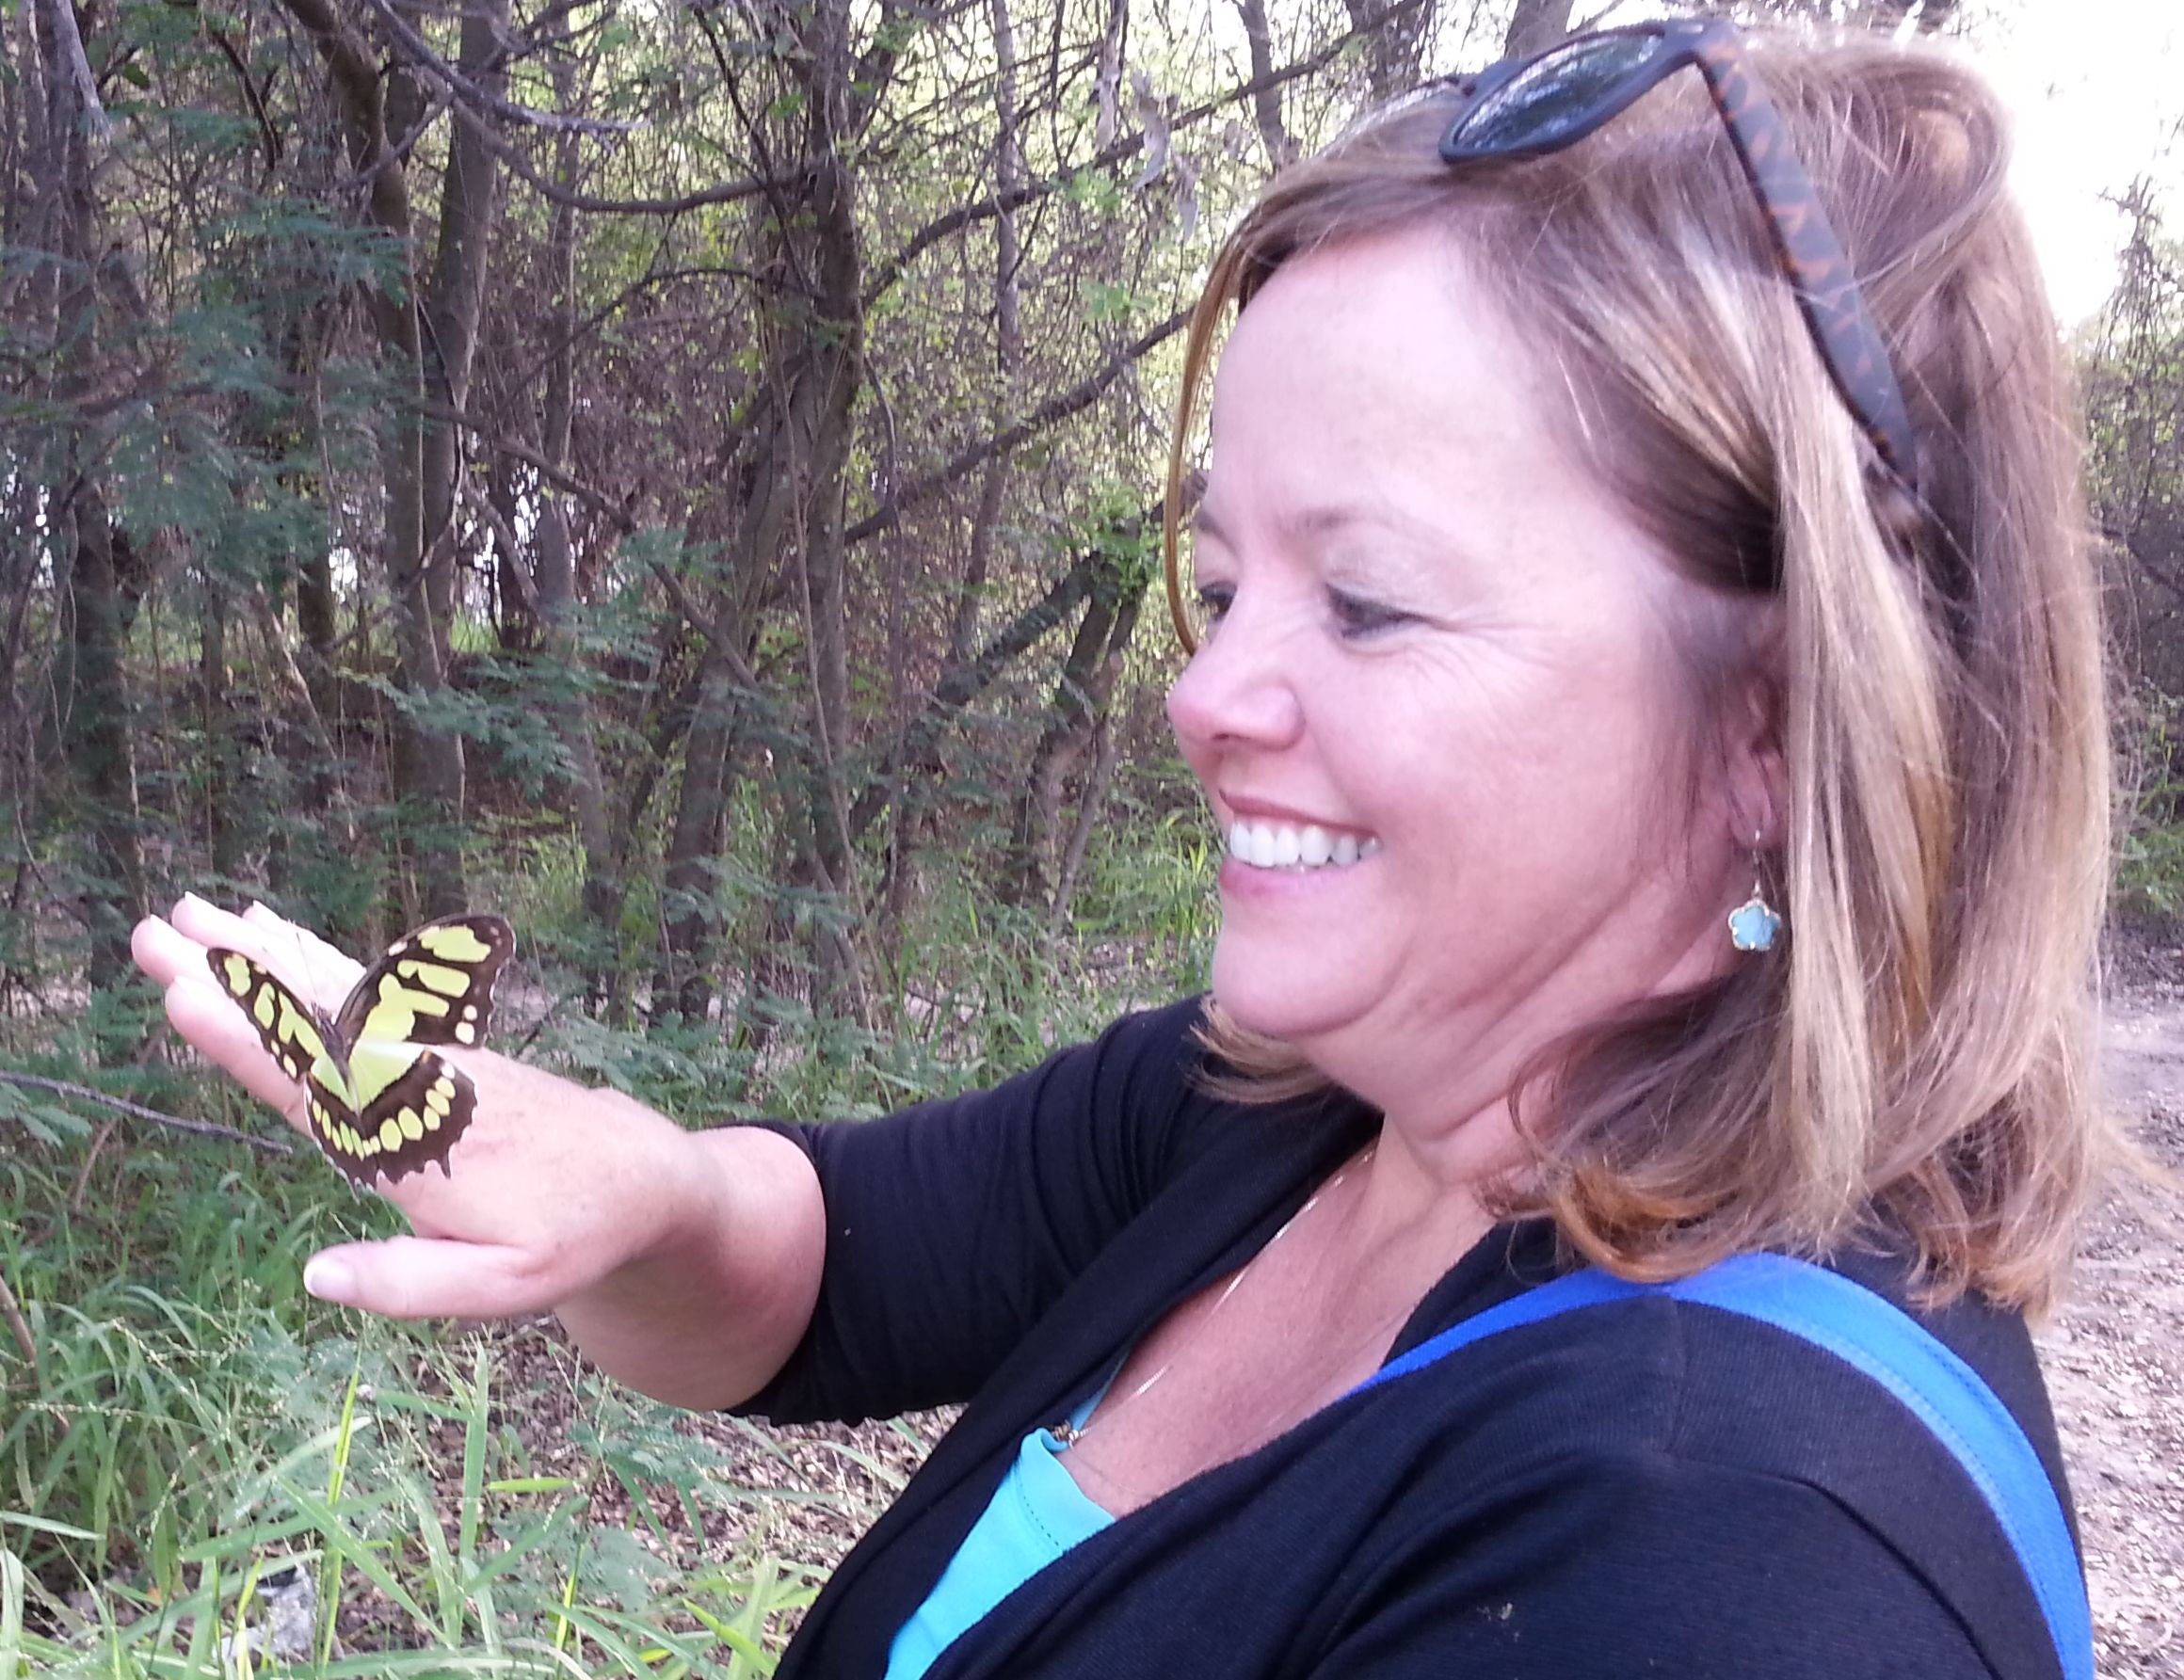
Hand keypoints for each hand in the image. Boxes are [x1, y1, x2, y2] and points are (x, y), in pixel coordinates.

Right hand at [131, 896, 721, 1321]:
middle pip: (313, 1025)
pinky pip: (363, 995)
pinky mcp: (435, 1049)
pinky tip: (271, 931)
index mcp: (416, 1148)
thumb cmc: (572, 1237)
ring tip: (193, 908)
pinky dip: (313, 959)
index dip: (251, 1043)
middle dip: (235, 978)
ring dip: (262, 954)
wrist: (644, 1177)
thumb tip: (314, 1276)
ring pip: (334, 996)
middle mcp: (414, 1088)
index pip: (319, 1090)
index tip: (189, 995)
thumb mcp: (504, 1287)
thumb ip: (413, 1285)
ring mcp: (425, 1059)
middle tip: (156, 930)